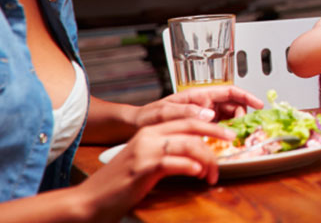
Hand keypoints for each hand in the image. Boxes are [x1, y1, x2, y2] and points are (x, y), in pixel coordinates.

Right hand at [75, 118, 235, 220]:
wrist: (89, 200)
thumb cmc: (119, 184)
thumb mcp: (145, 161)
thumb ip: (167, 153)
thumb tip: (196, 156)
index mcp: (149, 131)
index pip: (186, 120)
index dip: (209, 124)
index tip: (226, 132)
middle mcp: (148, 136)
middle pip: (191, 126)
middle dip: (216, 133)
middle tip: (232, 142)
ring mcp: (145, 151)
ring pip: (188, 144)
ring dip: (206, 159)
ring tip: (212, 174)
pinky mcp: (143, 168)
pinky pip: (174, 162)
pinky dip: (191, 166)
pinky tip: (198, 173)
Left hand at [134, 85, 262, 127]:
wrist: (136, 127)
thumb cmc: (148, 116)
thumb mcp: (165, 112)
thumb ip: (187, 111)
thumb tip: (209, 114)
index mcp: (198, 95)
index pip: (229, 91)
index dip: (246, 96)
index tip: (259, 104)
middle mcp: (204, 104)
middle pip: (233, 106)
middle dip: (242, 115)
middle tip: (239, 130)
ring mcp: (204, 116)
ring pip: (229, 118)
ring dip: (235, 126)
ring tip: (233, 137)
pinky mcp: (201, 127)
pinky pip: (219, 128)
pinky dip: (225, 134)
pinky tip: (224, 142)